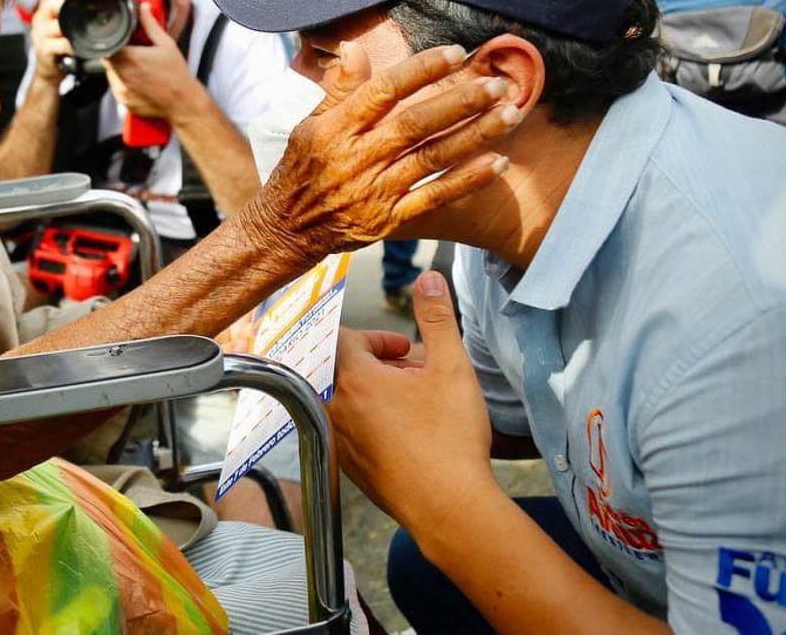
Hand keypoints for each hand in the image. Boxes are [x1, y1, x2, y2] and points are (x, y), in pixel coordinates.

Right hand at [28, 0, 73, 82]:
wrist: (50, 67)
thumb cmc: (62, 40)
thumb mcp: (65, 22)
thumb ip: (75, 10)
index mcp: (46, 9)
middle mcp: (40, 19)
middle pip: (48, 4)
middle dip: (63, 3)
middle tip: (79, 6)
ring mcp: (40, 35)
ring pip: (52, 26)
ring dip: (68, 26)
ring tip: (82, 28)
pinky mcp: (44, 51)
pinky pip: (56, 45)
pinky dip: (69, 45)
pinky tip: (78, 47)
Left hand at [102, 3, 202, 120]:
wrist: (183, 102)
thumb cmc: (177, 76)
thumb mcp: (166, 44)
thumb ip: (151, 25)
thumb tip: (144, 9)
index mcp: (130, 58)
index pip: (107, 46)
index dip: (113, 42)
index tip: (122, 42)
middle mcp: (122, 75)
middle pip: (107, 60)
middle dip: (117, 54)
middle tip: (134, 54)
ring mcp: (121, 90)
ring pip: (110, 74)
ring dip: (119, 69)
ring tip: (139, 69)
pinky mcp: (123, 101)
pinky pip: (116, 88)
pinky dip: (123, 83)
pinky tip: (140, 81)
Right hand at [243, 43, 521, 262]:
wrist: (288, 228)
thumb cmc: (301, 169)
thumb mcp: (309, 124)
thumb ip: (338, 89)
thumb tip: (353, 46)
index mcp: (336, 129)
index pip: (383, 92)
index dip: (420, 71)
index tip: (455, 53)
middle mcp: (356, 157)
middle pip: (415, 124)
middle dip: (459, 102)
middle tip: (496, 84)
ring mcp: (374, 190)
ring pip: (432, 158)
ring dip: (474, 136)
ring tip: (510, 114)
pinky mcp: (389, 219)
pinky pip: (434, 197)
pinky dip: (467, 181)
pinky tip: (498, 163)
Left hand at [329, 271, 497, 531]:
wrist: (449, 507)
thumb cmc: (450, 438)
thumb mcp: (451, 366)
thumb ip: (436, 316)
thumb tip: (428, 278)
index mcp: (352, 379)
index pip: (342, 338)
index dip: (376, 337)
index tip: (406, 349)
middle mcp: (334, 408)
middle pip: (339, 368)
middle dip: (374, 363)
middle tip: (411, 373)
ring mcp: (337, 440)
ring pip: (342, 399)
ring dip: (372, 392)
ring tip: (412, 402)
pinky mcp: (346, 468)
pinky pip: (347, 430)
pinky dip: (370, 421)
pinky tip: (406, 433)